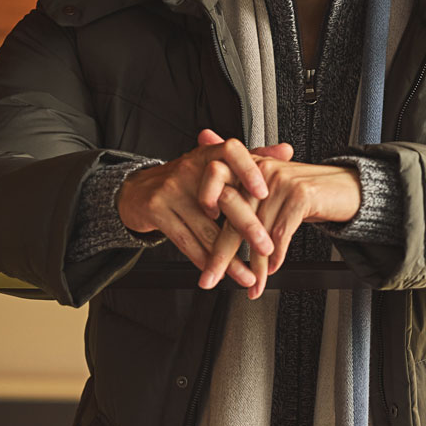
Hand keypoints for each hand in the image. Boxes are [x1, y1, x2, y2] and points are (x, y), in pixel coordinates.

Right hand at [116, 129, 292, 288]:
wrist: (138, 191)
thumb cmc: (186, 180)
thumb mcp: (215, 164)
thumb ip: (253, 158)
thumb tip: (287, 150)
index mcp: (207, 154)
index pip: (231, 151)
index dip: (249, 170)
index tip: (265, 192)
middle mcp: (188, 168)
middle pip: (223, 199)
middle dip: (248, 228)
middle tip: (267, 248)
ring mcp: (171, 190)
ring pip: (207, 230)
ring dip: (231, 258)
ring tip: (249, 274)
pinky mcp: (157, 211)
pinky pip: (187, 242)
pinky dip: (206, 261)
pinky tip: (220, 272)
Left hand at [199, 158, 360, 298]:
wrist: (348, 188)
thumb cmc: (307, 194)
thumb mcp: (272, 195)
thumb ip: (244, 202)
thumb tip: (215, 220)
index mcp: (249, 168)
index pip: (220, 198)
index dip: (207, 224)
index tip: (201, 253)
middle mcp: (260, 171)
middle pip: (234, 218)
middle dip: (221, 254)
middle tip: (211, 278)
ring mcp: (279, 182)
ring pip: (258, 232)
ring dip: (255, 265)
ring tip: (252, 286)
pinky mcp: (299, 195)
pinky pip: (280, 234)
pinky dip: (276, 256)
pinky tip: (273, 269)